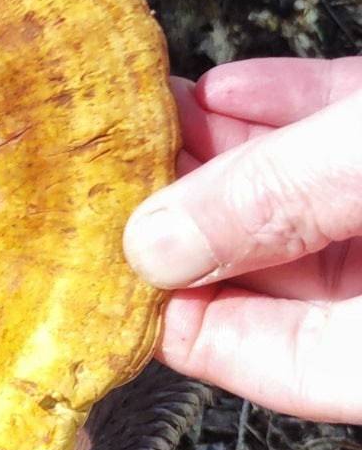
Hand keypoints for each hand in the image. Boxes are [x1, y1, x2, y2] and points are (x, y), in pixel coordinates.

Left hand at [123, 57, 361, 420]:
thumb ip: (278, 200)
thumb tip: (158, 241)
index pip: (280, 363)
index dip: (186, 321)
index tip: (112, 270)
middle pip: (286, 273)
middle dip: (192, 215)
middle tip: (112, 172)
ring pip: (313, 198)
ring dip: (229, 154)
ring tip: (148, 114)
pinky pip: (354, 139)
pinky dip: (293, 112)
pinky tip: (229, 86)